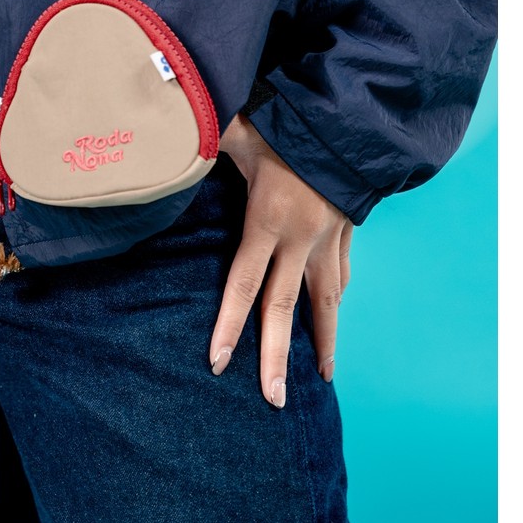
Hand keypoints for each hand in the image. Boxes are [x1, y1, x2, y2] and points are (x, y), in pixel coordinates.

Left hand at [211, 114, 352, 407]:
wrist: (351, 122)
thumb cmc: (289, 126)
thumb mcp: (242, 131)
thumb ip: (206, 139)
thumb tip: (171, 132)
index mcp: (269, 220)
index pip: (244, 283)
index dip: (230, 324)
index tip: (219, 362)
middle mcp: (300, 239)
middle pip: (284, 307)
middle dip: (277, 356)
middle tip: (272, 400)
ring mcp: (328, 239)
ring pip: (325, 301)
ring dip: (324, 342)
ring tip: (323, 378)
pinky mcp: (346, 232)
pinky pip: (340, 275)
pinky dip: (335, 300)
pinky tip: (332, 316)